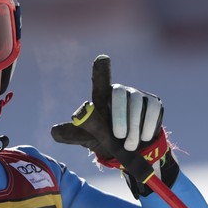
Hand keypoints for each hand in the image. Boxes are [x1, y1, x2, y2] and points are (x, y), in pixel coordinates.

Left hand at [51, 55, 178, 193]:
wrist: (131, 149)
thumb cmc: (105, 138)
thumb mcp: (87, 138)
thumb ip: (72, 134)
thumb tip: (53, 132)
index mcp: (102, 96)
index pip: (100, 80)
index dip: (101, 69)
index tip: (102, 58)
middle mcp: (120, 91)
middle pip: (120, 95)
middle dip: (119, 117)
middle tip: (118, 138)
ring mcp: (139, 95)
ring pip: (137, 104)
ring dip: (133, 127)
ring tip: (129, 145)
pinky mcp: (154, 102)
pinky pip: (153, 109)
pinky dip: (147, 126)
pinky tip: (143, 138)